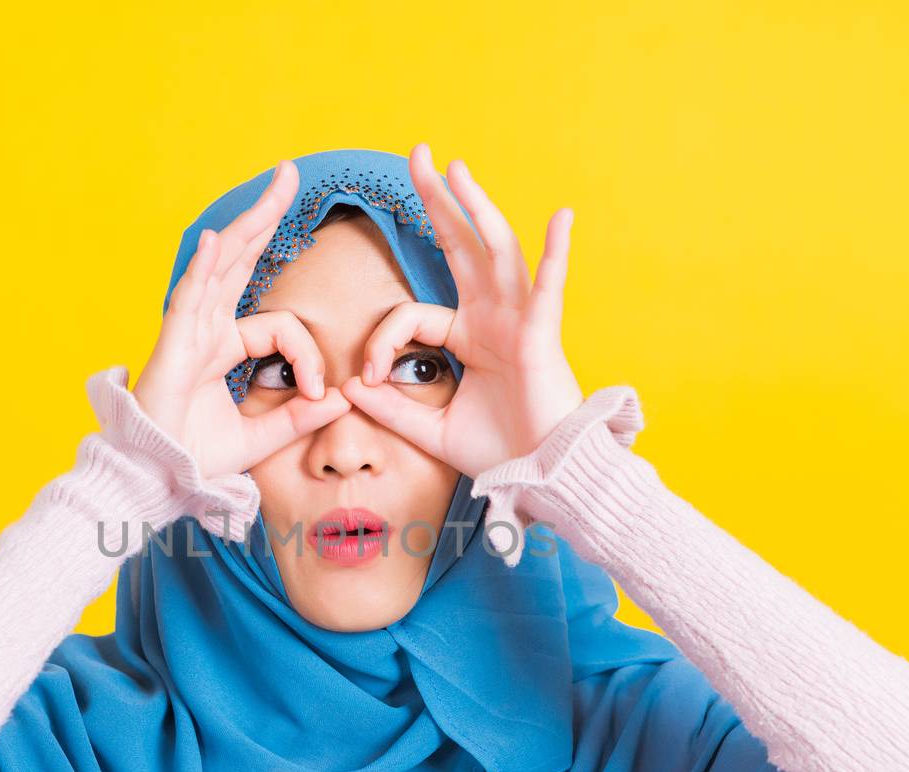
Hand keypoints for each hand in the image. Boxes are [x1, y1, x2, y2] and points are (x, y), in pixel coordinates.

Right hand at [134, 159, 350, 479]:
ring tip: (275, 187)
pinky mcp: (172, 345)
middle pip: (242, 261)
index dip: (308, 355)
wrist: (155, 479)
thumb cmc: (195, 457)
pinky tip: (218, 241)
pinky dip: (203, 269)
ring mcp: (188, 332)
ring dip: (249, 225)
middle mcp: (206, 329)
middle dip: (266, 218)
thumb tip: (342, 398)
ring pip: (222, 266)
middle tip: (289, 175)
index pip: (281, 327)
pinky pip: (190, 299)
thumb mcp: (261, 436)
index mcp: (224, 346)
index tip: (320, 392)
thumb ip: (299, 417)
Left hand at [340, 143, 583, 477]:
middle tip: (418, 156)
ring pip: (496, 253)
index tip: (368, 378)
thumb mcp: (429, 430)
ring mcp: (519, 321)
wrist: (541, 478)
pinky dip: (557, 252)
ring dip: (478, 208)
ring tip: (457, 168)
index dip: (382, 342)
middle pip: (462, 247)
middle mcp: (493, 318)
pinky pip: (550, 288)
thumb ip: (390, 407)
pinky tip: (560, 217)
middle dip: (439, 201)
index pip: (411, 315)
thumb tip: (348, 388)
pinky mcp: (541, 336)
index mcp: (469, 336)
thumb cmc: (498, 451)